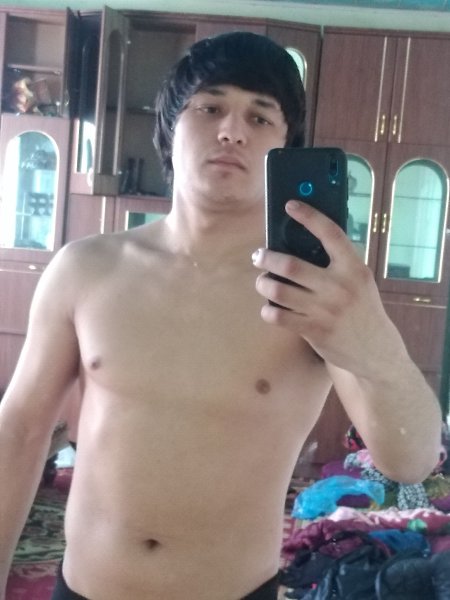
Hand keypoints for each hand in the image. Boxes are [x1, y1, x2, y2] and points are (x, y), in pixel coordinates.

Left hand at [252, 200, 406, 376]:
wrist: (375, 351)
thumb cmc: (362, 309)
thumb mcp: (360, 282)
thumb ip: (338, 264)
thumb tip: (300, 242)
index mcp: (354, 268)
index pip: (330, 234)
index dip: (309, 216)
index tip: (290, 206)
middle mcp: (339, 287)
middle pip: (291, 266)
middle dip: (267, 258)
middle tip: (258, 255)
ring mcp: (325, 310)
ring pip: (279, 291)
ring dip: (263, 283)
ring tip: (262, 281)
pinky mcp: (314, 330)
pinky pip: (279, 316)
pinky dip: (268, 310)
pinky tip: (269, 307)